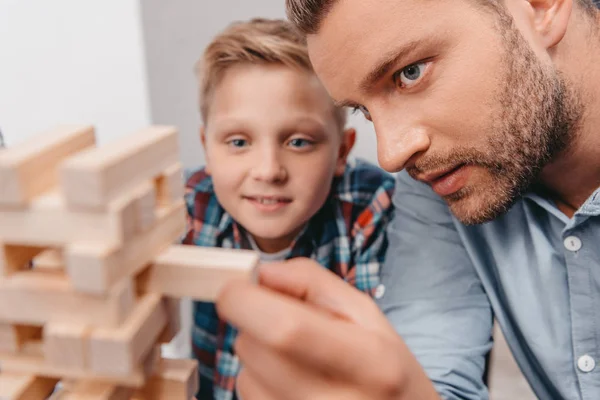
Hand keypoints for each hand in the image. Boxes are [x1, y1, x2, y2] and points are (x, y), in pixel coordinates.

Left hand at [216, 258, 439, 399]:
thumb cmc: (382, 367)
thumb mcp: (366, 314)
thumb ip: (312, 282)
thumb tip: (261, 274)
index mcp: (371, 363)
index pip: (286, 329)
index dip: (246, 301)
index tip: (236, 286)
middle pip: (255, 350)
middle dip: (252, 324)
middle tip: (282, 320)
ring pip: (244, 377)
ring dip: (256, 357)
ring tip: (296, 360)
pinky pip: (247, 398)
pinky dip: (258, 382)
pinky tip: (290, 384)